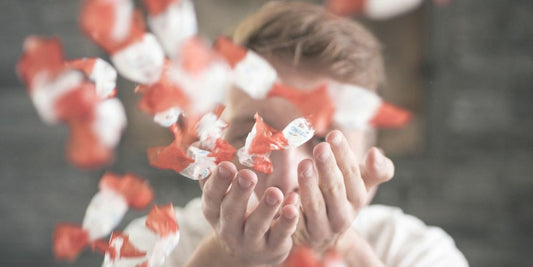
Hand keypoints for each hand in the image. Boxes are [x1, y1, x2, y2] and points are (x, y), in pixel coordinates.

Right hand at [200, 162, 299, 265]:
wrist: (251, 251)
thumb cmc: (239, 213)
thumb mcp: (225, 196)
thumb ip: (220, 171)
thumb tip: (207, 141)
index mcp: (214, 210)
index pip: (211, 196)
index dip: (218, 182)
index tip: (226, 165)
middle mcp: (228, 228)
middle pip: (231, 211)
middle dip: (240, 192)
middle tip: (248, 175)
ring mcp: (250, 241)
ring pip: (257, 226)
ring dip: (266, 208)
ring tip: (275, 192)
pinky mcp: (272, 248)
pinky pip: (280, 235)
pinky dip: (287, 221)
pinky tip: (293, 205)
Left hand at [293, 130, 393, 252]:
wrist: (322, 238)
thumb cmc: (340, 199)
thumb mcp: (360, 185)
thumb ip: (375, 170)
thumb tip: (375, 152)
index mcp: (357, 199)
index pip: (352, 175)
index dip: (344, 155)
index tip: (334, 135)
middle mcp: (342, 216)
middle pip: (335, 189)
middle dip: (328, 168)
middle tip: (320, 147)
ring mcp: (320, 228)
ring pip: (315, 206)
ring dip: (309, 184)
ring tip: (304, 164)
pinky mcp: (300, 235)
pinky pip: (295, 223)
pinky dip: (292, 211)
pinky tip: (288, 196)